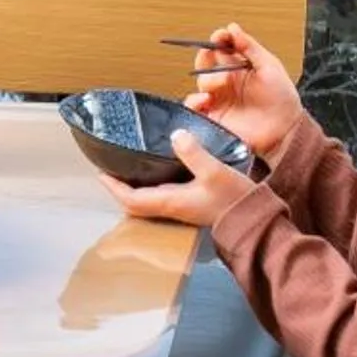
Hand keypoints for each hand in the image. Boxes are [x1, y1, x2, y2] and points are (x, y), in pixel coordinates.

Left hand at [105, 129, 259, 230]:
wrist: (255, 221)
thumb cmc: (235, 200)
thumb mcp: (215, 172)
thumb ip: (194, 153)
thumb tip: (176, 135)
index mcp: (171, 201)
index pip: (131, 200)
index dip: (114, 188)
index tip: (101, 174)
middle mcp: (172, 207)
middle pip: (135, 202)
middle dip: (121, 188)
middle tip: (112, 170)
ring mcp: (182, 207)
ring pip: (149, 200)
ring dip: (136, 187)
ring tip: (129, 169)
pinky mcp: (192, 203)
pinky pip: (164, 195)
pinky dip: (154, 185)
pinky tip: (159, 171)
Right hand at [179, 21, 305, 160]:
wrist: (285, 130)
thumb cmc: (283, 100)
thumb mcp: (270, 66)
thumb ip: (250, 47)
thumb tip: (233, 28)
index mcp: (239, 68)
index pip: (221, 48)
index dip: (218, 39)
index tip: (220, 36)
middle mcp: (227, 82)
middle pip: (206, 63)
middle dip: (206, 56)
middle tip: (213, 57)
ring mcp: (220, 99)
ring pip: (200, 83)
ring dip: (206, 79)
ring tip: (220, 82)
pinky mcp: (214, 116)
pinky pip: (195, 107)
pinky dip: (195, 101)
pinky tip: (207, 98)